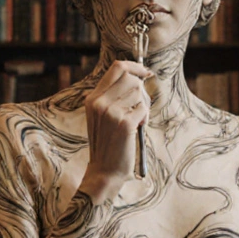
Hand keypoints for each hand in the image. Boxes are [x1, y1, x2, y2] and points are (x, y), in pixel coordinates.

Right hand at [78, 61, 153, 202]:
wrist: (104, 170)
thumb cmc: (108, 142)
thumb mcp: (102, 116)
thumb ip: (112, 96)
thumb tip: (136, 76)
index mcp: (93, 98)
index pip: (117, 67)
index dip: (135, 66)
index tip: (145, 72)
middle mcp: (99, 102)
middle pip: (131, 78)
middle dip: (141, 90)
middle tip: (140, 106)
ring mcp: (111, 113)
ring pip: (139, 93)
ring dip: (143, 105)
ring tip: (136, 120)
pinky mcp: (124, 123)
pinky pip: (144, 108)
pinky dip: (145, 117)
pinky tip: (137, 128)